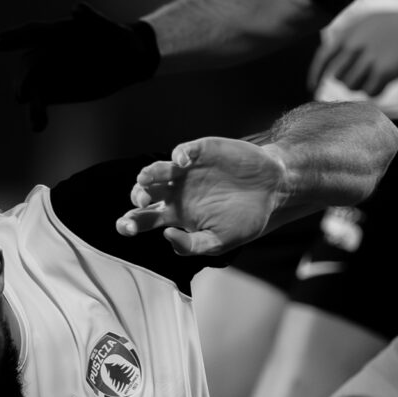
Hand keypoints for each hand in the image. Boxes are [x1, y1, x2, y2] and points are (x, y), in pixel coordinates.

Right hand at [0, 5, 158, 130]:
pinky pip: (39, 102)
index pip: (33, 33)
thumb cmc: (123, 40)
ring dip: (31, 103)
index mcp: (59, 33)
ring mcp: (50, 72)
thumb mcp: (114, 30)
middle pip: (28, 65)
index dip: (14, 38)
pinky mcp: (55, 91)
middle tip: (22, 94)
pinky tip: (38, 126)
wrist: (131, 61)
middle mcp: (49, 52)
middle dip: (23, 79)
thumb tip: (76, 9)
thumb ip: (94, 19)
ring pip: (30, 87)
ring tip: (37, 121)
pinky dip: (37, 114)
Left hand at [118, 136, 287, 255]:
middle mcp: (176, 192)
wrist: (273, 192)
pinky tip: (184, 162)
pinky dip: (181, 154)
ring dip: (149, 174)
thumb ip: (192, 245)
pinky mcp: (202, 153)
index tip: (124, 227)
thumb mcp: (219, 242)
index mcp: (176, 215)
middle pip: (145, 193)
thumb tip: (167, 236)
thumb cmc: (244, 219)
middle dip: (137, 197)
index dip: (129, 223)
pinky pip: (184, 151)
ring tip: (146, 179)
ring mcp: (187, 172)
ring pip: (158, 170)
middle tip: (140, 203)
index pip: (144, 219)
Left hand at [309, 0, 397, 96]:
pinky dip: (376, 90)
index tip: (313, 86)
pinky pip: (371, 91)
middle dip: (348, 80)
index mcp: (348, 33)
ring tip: (377, 76)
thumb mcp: (367, 23)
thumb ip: (350, 40)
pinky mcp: (384, 71)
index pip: (323, 58)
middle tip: (364, 76)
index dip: (316, 74)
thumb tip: (335, 65)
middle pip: (338, 77)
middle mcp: (354, 46)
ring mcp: (368, 59)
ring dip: (363, 86)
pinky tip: (386, 82)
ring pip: (353, 86)